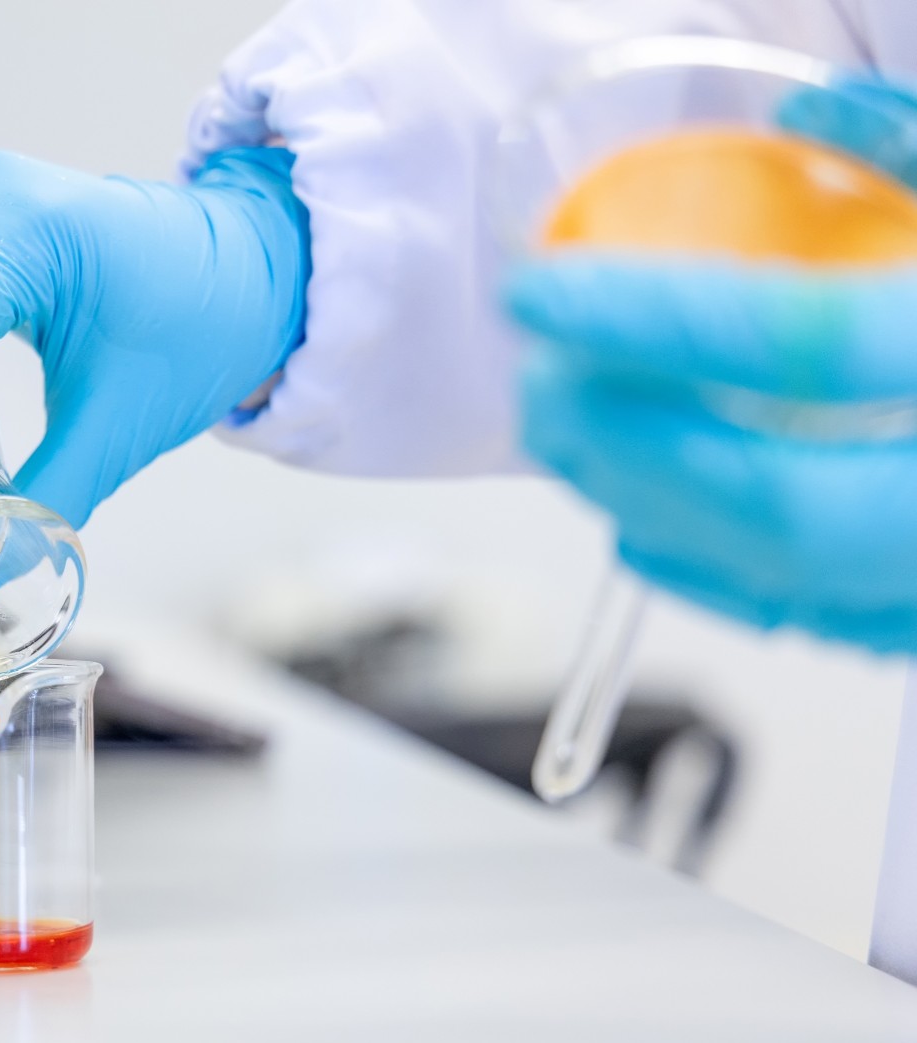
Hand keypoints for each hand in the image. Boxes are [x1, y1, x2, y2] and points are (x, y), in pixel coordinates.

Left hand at [506, 73, 916, 653]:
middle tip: (537, 388)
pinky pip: (821, 619)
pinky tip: (641, 526)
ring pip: (787, 574)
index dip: (652, 318)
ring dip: (647, 508)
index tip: (535, 292)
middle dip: (626, 445)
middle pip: (772, 494)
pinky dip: (713, 571)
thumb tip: (807, 110)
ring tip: (566, 443)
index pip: (803, 342)